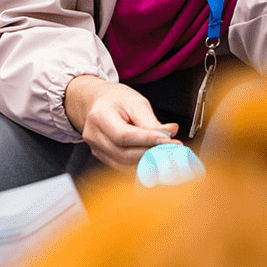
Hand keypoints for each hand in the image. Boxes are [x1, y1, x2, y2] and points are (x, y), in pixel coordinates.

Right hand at [63, 75, 177, 169]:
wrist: (97, 102)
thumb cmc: (116, 100)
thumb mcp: (136, 102)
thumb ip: (151, 120)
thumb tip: (170, 132)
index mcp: (100, 116)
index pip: (124, 135)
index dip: (148, 140)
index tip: (168, 140)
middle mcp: (94, 135)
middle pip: (124, 154)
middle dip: (150, 153)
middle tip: (172, 149)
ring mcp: (96, 148)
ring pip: (123, 164)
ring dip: (147, 161)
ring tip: (164, 153)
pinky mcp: (101, 157)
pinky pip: (122, 166)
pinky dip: (138, 164)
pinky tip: (152, 157)